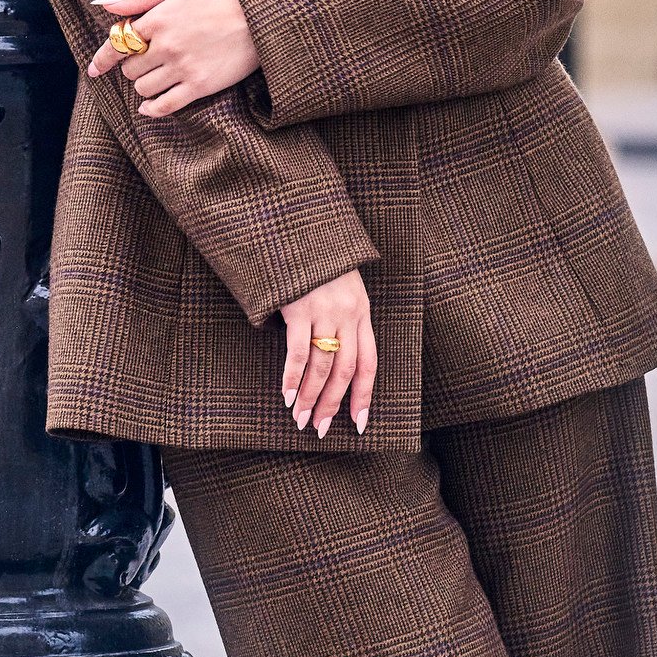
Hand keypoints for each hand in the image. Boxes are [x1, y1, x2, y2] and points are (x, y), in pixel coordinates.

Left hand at [89, 0, 258, 119]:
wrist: (262, 13)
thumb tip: (104, 3)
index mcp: (158, 19)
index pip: (118, 44)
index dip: (103, 58)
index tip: (95, 69)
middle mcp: (166, 46)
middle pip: (130, 69)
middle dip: (133, 66)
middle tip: (146, 60)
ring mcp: (182, 68)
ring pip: (143, 88)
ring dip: (144, 85)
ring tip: (157, 75)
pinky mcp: (199, 86)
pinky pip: (165, 106)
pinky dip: (152, 109)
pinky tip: (149, 106)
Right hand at [280, 270, 375, 439]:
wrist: (300, 227)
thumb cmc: (317, 261)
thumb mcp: (341, 286)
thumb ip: (341, 317)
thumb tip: (331, 356)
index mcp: (362, 312)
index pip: (368, 363)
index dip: (364, 394)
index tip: (359, 422)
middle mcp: (348, 315)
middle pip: (345, 370)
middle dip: (333, 404)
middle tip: (320, 428)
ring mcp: (325, 312)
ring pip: (322, 367)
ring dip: (310, 397)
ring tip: (300, 418)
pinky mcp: (300, 308)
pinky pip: (299, 352)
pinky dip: (293, 377)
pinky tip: (287, 394)